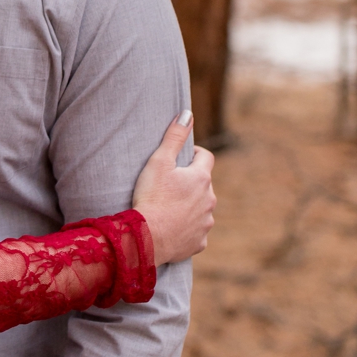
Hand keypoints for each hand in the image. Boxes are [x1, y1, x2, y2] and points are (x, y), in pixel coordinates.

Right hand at [131, 111, 215, 262]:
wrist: (146, 238)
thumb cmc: (151, 197)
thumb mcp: (159, 161)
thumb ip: (174, 136)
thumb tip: (187, 113)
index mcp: (201, 179)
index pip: (205, 157)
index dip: (194, 154)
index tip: (181, 159)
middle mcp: (209, 200)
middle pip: (203, 185)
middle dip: (190, 183)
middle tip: (169, 186)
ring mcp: (206, 222)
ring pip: (201, 209)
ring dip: (190, 206)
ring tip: (169, 208)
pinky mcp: (199, 242)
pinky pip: (196, 231)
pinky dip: (187, 228)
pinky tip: (172, 228)